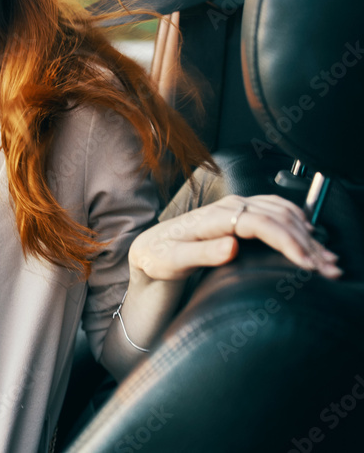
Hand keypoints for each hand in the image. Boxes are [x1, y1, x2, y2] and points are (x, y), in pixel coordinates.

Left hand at [128, 194, 341, 284]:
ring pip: (282, 213)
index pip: (260, 222)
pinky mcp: (240, 212)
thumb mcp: (172, 261)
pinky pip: (277, 210)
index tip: (306, 262)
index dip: (287, 241)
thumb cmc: (158, 257)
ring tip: (327, 259)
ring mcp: (235, 207)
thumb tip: (232, 246)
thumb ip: (202, 253)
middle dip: (307, 243)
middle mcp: (227, 207)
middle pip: (278, 217)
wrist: (149, 250)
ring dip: (309, 235)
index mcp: (213, 217)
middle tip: (328, 269)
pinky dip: (299, 224)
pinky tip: (311, 237)